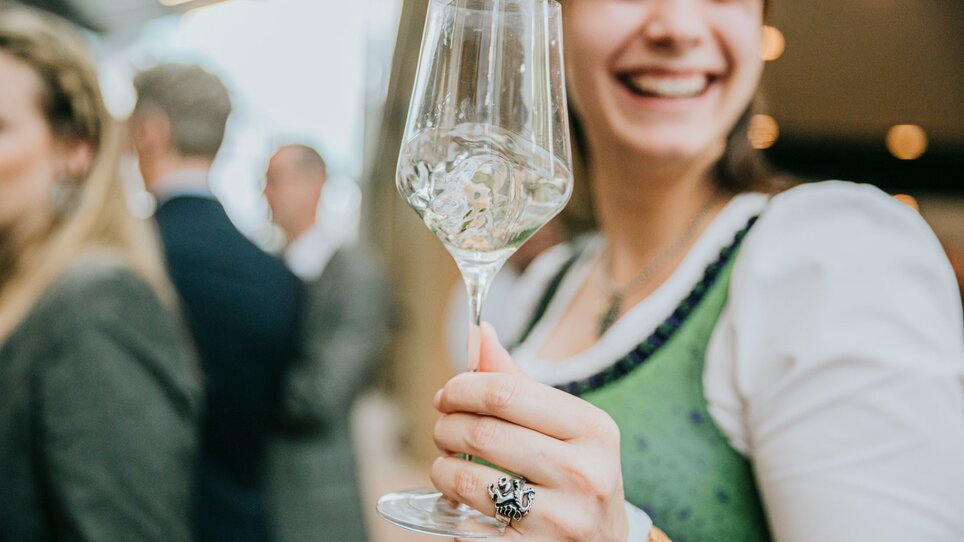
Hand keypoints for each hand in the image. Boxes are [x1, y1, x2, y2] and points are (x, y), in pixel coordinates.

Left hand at [431, 323, 628, 541]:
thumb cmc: (577, 478)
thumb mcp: (565, 430)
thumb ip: (519, 384)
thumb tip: (481, 333)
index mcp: (593, 429)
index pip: (505, 391)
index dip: (462, 388)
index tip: (448, 395)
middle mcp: (584, 473)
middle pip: (482, 432)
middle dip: (446, 427)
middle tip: (443, 429)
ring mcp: (561, 519)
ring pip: (468, 479)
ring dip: (442, 468)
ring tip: (448, 466)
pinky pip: (467, 523)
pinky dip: (453, 508)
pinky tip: (461, 502)